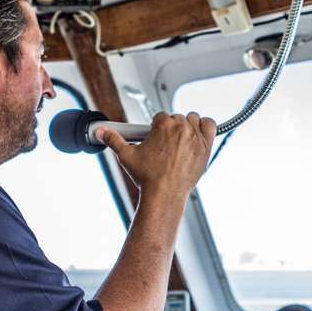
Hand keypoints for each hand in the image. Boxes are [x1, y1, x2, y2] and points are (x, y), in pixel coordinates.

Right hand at [95, 112, 216, 198]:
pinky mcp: (206, 146)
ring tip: (181, 142)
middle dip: (171, 129)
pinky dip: (205, 127)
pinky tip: (198, 136)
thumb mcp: (127, 156)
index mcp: (163, 124)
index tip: (156, 139)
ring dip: (188, 127)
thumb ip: (113, 140)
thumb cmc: (147, 176)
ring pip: (193, 120)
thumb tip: (101, 132)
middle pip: (177, 118)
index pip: (161, 117)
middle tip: (166, 146)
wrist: (164, 193)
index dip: (157, 128)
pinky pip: (210, 126)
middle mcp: (180, 127)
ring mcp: (195, 136)